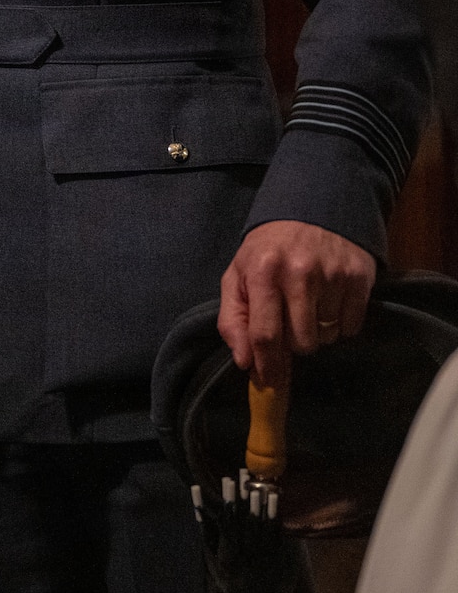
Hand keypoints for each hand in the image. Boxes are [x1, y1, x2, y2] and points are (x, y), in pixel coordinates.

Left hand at [219, 219, 375, 389]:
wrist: (310, 211)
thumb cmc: (268, 251)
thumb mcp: (237, 276)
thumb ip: (232, 318)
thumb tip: (244, 361)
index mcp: (262, 273)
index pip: (265, 333)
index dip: (266, 364)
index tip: (268, 380)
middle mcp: (299, 274)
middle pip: (301, 342)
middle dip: (293, 345)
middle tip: (289, 326)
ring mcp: (333, 276)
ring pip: (327, 337)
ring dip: (317, 334)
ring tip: (309, 309)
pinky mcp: (360, 278)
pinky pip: (351, 327)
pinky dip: (340, 326)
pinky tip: (330, 304)